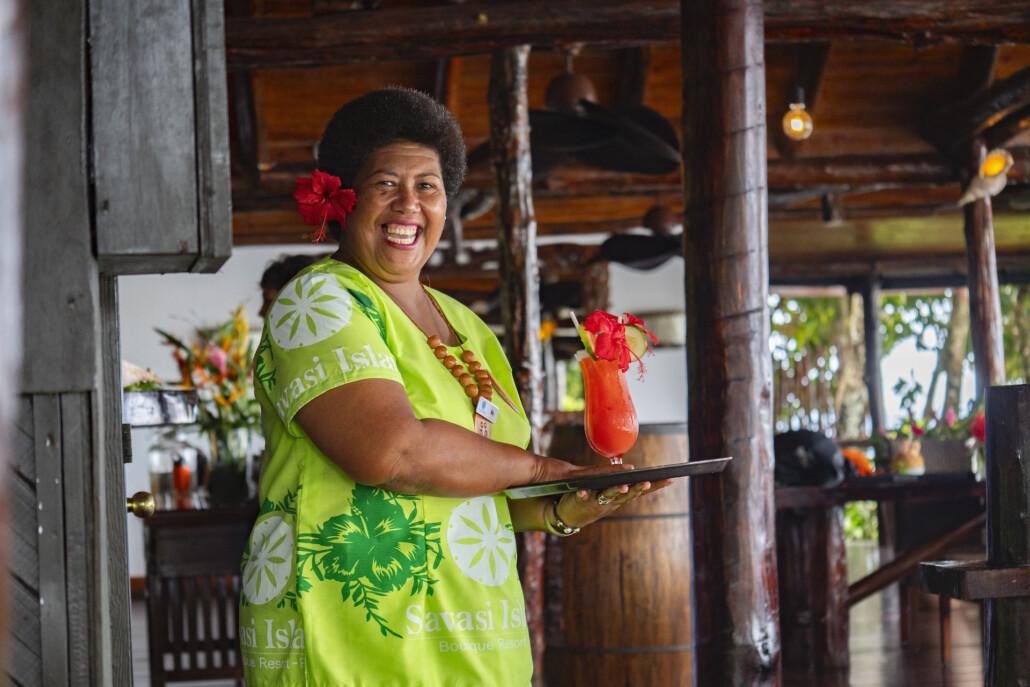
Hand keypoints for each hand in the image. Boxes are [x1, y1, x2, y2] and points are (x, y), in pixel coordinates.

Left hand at [555, 477, 673, 529]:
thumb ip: (624, 486)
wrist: (570, 516)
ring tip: (623, 486)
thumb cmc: (594, 501)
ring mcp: (597, 502)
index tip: (670, 479)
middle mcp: (612, 501)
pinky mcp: (581, 502)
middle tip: (647, 483)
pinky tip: (582, 492)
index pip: (642, 491)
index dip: (656, 486)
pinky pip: (583, 497)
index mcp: (621, 498)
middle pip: (628, 494)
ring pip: (608, 495)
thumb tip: (635, 471)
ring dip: (616, 491)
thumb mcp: (612, 494)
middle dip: (637, 489)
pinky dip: (583, 495)